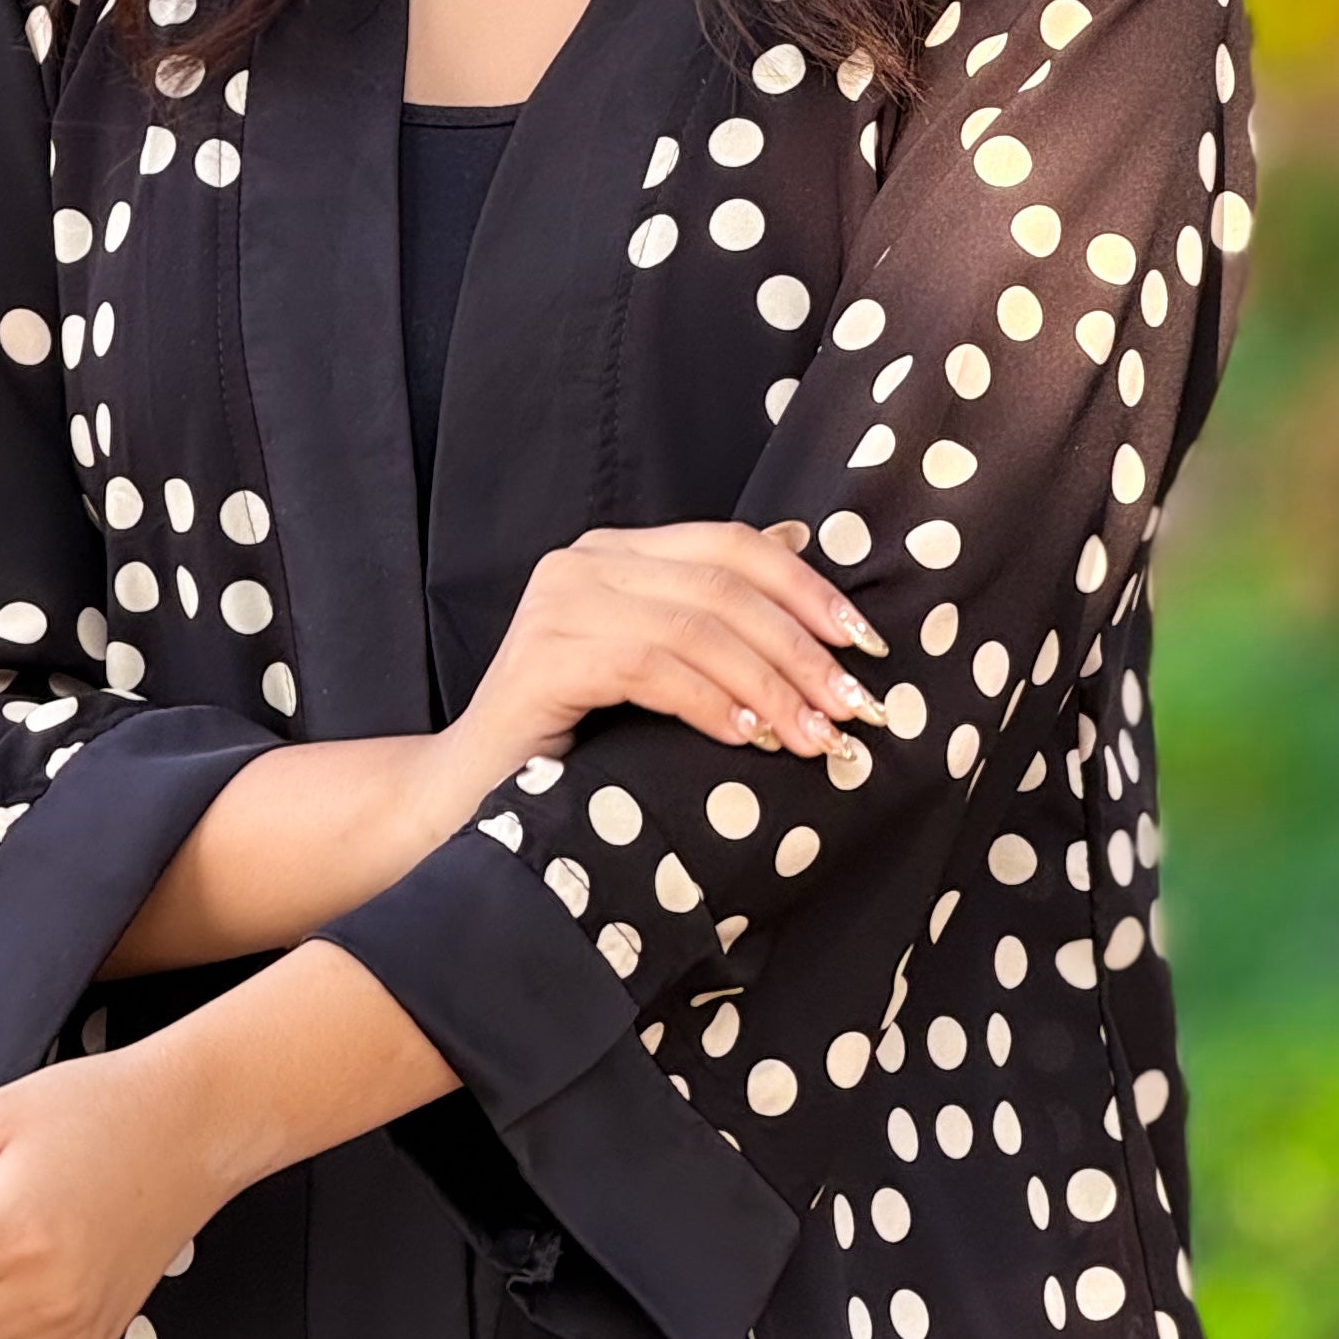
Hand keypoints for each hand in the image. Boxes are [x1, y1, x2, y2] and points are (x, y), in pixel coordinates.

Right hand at [444, 517, 889, 785]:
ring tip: (814, 738)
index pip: (733, 546)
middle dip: (802, 648)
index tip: (867, 646)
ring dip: (769, 685)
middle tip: (855, 709)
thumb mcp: (660, 668)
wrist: (471, 801)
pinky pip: (650, 667)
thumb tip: (799, 538)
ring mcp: (556, 605)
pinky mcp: (542, 659)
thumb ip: (713, 609)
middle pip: (723, 585)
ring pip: (695, 626)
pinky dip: (711, 703)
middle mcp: (583, 562)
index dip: (807, 590)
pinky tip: (748, 740)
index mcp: (618, 553)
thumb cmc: (577, 741)